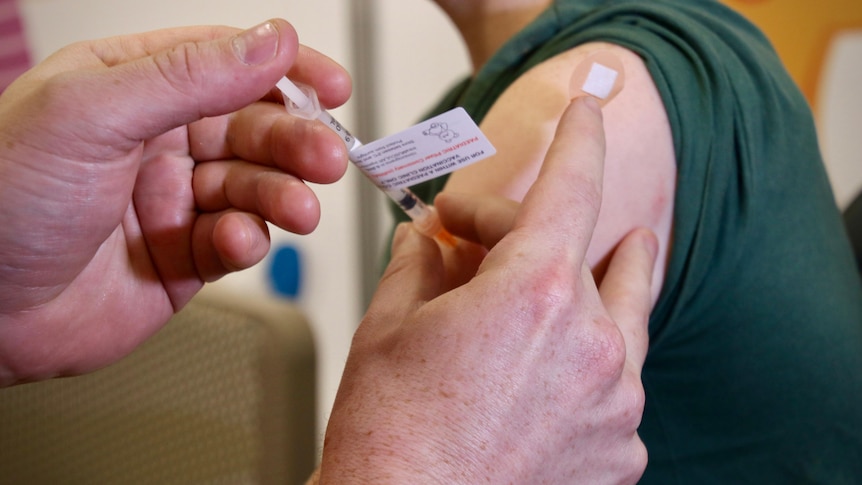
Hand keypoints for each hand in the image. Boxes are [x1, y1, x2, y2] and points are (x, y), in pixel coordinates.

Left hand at [0, 19, 350, 384]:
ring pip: (255, 185)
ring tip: (296, 210)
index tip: (331, 86)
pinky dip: (247, 241)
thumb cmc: (0, 201)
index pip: (227, 61)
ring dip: (282, 196)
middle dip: (295, 142)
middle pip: (253, 126)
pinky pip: (239, 240)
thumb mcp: (92, 114)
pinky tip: (234, 243)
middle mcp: (159, 138)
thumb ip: (189, 76)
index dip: (286, 69)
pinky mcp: (186, 256)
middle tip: (326, 158)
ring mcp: (175, 198)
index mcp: (132, 85)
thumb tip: (270, 41)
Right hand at [318, 97, 657, 483]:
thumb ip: (420, 265)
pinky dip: (591, 368)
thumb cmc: (392, 440)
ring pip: (624, 322)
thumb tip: (429, 240)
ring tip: (584, 284)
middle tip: (506, 242)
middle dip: (561, 234)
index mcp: (533, 295)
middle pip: (606, 255)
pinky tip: (554, 378)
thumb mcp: (389, 327)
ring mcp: (617, 404)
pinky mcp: (622, 453)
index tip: (591, 115)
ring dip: (596, 295)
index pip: (573, 186)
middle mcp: (592, 345)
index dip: (582, 139)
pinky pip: (618, 386)